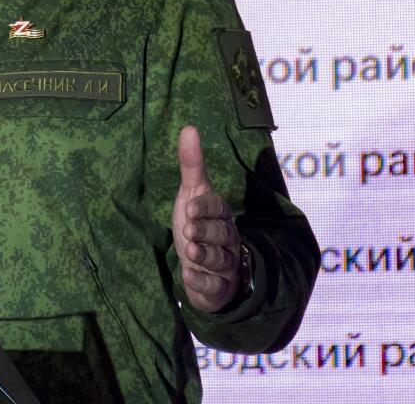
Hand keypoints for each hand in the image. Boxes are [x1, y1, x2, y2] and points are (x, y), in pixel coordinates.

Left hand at [172, 125, 241, 312]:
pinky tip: (187, 276)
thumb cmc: (197, 223)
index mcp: (221, 215)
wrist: (205, 266)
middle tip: (188, 229)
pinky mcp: (217, 288)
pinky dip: (201, 281)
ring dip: (204, 256)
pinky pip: (213, 286)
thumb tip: (189, 127)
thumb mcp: (191, 195)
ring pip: (219, 260)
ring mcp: (224, 265)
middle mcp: (227, 239)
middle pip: (221, 234)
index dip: (205, 208)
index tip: (189, 207)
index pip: (217, 209)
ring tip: (189, 253)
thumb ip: (192, 165)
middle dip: (205, 232)